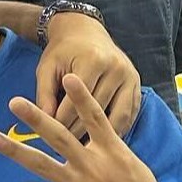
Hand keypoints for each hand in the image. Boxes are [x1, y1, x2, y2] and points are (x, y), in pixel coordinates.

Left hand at [0, 74, 161, 181]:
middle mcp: (91, 165)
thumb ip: (108, 143)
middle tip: (14, 101)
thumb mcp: (130, 162)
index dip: (82, 97)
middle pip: (59, 137)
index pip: (95, 117)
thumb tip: (93, 125)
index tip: (69, 76)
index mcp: (111, 150)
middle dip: (36, 118)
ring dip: (13, 150)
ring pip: (40, 163)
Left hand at [36, 12, 140, 138]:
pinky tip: (101, 142)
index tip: (49, 138)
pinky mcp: (138, 86)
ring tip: (83, 150)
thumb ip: (44, 94)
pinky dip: (115, 131)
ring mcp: (131, 78)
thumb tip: (44, 122)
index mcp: (93, 60)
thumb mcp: (47, 68)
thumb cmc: (62, 52)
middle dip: (78, 131)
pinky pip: (128, 116)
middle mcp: (117, 68)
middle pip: (97, 111)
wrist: (85, 31)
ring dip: (100, 137)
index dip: (61, 122)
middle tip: (64, 149)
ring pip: (116, 117)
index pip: (76, 102)